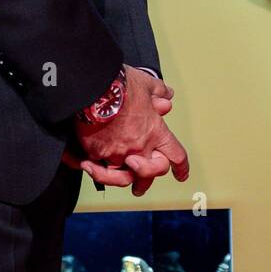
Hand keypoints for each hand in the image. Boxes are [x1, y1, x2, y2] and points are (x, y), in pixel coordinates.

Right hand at [65, 66, 188, 195]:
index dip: (181, 167)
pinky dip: (94, 168)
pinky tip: (88, 165)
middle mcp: (139, 148)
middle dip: (147, 181)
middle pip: (151, 173)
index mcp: (156, 132)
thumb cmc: (122, 85)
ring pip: (123, 177)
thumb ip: (159, 93)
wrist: (95, 89)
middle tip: (141, 187)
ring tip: (112, 179)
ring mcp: (118, 154)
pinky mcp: (97, 154)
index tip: (182, 175)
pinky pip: (98, 168)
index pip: (176, 155)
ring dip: (118, 180)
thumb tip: (167, 96)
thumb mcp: (147, 84)